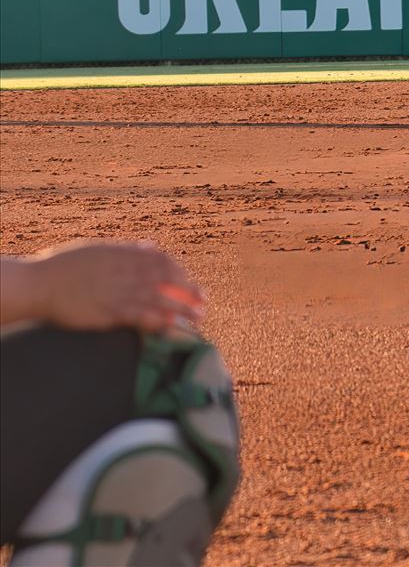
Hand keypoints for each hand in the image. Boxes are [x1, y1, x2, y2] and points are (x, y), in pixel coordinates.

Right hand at [7, 241, 205, 332]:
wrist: (38, 283)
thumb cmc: (65, 266)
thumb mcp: (98, 250)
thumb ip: (127, 250)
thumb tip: (150, 247)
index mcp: (122, 254)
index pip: (161, 261)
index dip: (179, 272)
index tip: (190, 282)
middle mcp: (124, 271)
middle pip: (165, 280)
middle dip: (188, 291)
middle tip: (204, 301)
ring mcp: (116, 291)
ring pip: (157, 298)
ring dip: (181, 308)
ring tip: (198, 318)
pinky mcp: (106, 311)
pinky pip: (138, 315)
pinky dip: (156, 319)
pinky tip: (170, 325)